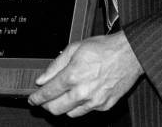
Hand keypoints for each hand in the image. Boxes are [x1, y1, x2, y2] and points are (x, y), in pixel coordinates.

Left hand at [28, 32, 142, 116]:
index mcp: (73, 75)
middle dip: (46, 105)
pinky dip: (80, 106)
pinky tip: (80, 95)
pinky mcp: (104, 106)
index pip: (48, 93)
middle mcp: (83, 91)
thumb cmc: (104, 48)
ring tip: (62, 97)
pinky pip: (86, 111)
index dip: (37, 98)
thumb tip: (42, 79)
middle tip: (44, 100)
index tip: (32, 99)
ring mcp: (94, 101)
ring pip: (70, 113)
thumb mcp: (75, 48)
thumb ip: (56, 65)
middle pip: (56, 108)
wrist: (129, 54)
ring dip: (62, 107)